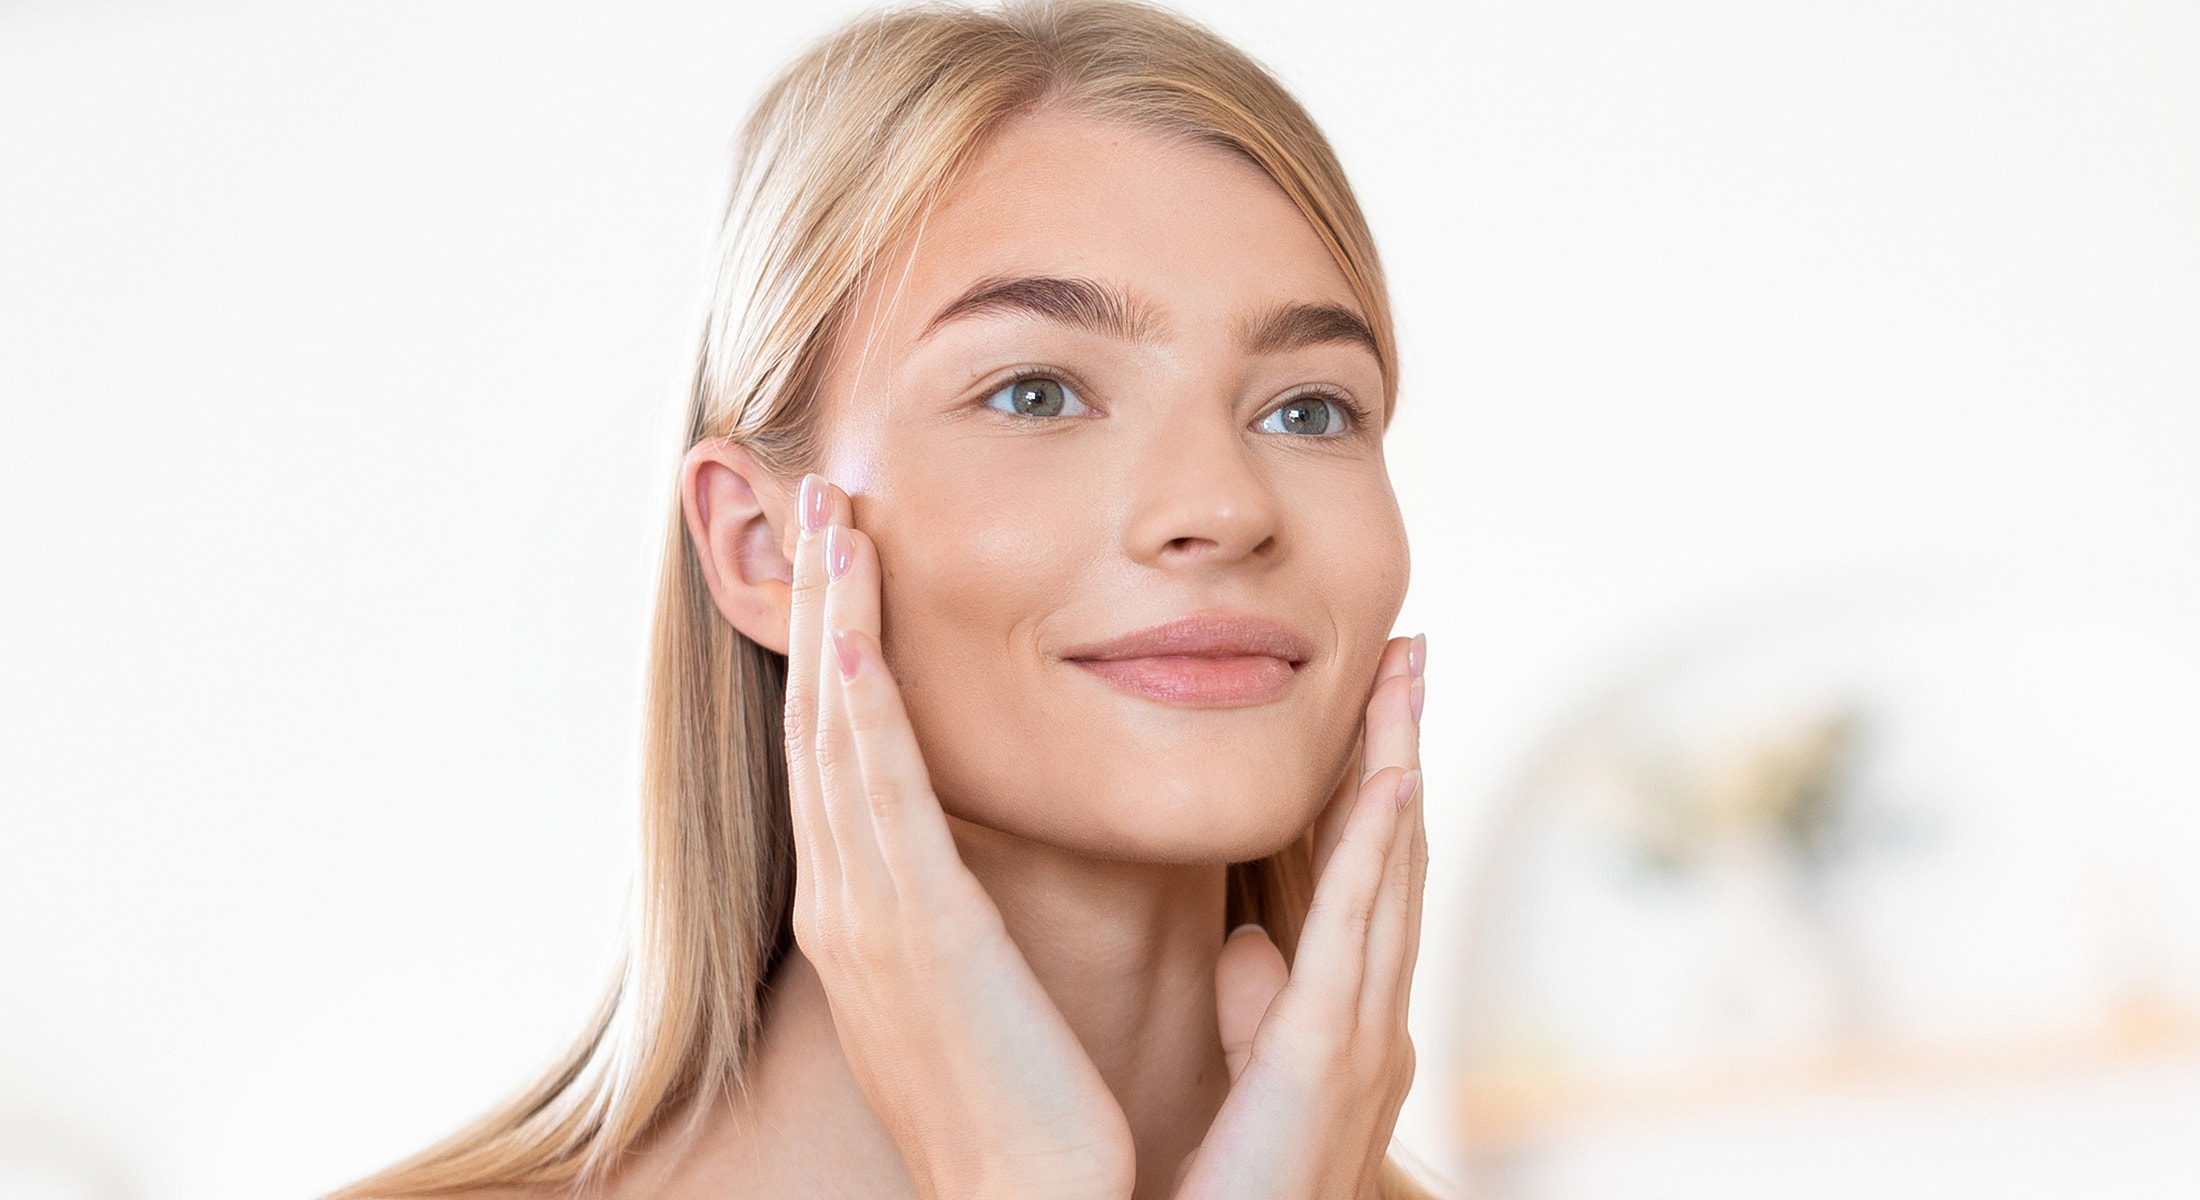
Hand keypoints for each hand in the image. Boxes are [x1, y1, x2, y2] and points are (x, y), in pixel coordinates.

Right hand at [783, 475, 1135, 1199]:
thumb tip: (980, 870)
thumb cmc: (1022, 1107)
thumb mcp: (979, 986)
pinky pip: (875, 795)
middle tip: (816, 498)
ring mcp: (867, 913)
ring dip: (830, 621)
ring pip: (835, 735)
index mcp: (870, 911)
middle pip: (818, 722)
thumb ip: (968, 914)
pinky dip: (857, 706)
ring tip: (831, 520)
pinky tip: (852, 634)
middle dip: (816, 606)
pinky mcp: (913, 930)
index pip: (842, 750)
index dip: (836, 648)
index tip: (847, 560)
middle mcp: (848, 900)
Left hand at [1173, 636, 1426, 1198]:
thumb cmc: (1235, 1184)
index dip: (1373, 780)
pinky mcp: (1326, 1053)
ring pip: (1388, 869)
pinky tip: (1391, 781)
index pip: (1363, 873)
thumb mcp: (1255, 1074)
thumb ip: (1258, 1005)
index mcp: (1347, 1013)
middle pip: (1393, 852)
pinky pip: (1356, 931)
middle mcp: (1372, 1013)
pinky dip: (1376, 849)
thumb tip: (1245, 944)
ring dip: (1398, 766)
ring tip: (1405, 679)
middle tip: (1410, 653)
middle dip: (1403, 748)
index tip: (1377, 698)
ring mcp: (1361, 1031)